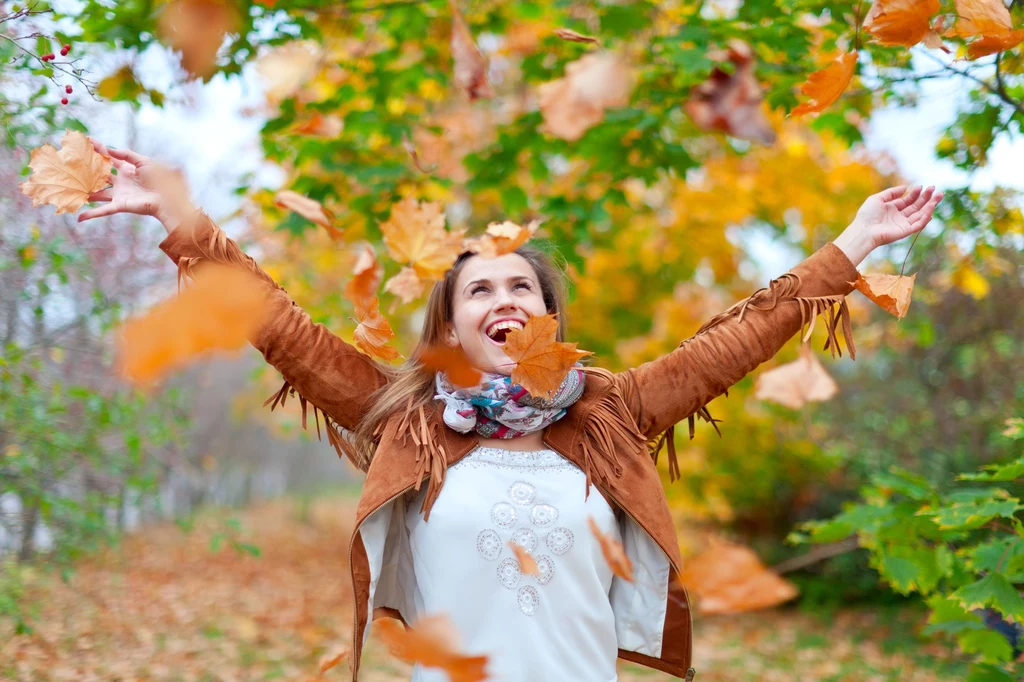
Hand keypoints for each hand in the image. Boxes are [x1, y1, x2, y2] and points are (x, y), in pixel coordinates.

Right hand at [77, 139, 195, 233]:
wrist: (168, 198)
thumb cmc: (160, 180)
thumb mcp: (143, 162)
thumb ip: (126, 154)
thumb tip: (109, 148)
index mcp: (128, 170)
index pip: (110, 158)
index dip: (99, 150)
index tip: (87, 141)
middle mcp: (121, 182)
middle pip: (100, 175)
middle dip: (87, 171)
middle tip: (73, 164)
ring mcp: (119, 194)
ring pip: (98, 193)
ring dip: (85, 192)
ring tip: (70, 189)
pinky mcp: (120, 205)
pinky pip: (103, 210)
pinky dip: (91, 214)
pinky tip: (79, 217)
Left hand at [833, 185, 943, 266]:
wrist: (864, 230)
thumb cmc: (867, 215)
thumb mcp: (877, 199)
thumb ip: (891, 192)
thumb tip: (905, 187)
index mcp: (892, 209)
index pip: (908, 200)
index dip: (915, 193)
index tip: (921, 186)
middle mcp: (899, 217)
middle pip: (916, 206)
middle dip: (926, 198)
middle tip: (934, 189)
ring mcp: (903, 224)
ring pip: (920, 214)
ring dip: (930, 205)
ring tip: (938, 196)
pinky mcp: (906, 231)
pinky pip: (919, 224)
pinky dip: (926, 216)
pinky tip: (931, 207)